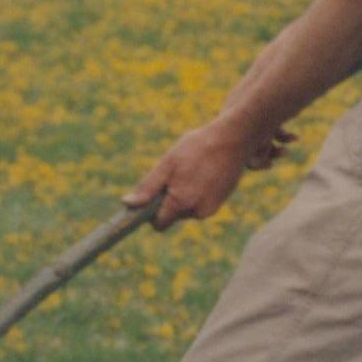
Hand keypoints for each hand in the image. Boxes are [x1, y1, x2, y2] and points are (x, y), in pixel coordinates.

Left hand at [131, 111, 291, 227]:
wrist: (234, 138)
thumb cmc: (197, 148)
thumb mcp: (167, 164)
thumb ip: (147, 188)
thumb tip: (127, 205)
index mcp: (181, 203)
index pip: (159, 224)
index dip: (151, 214)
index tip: (148, 200)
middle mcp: (198, 211)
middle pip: (173, 215)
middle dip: (169, 200)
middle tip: (174, 175)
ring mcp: (212, 207)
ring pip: (187, 209)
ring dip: (184, 195)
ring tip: (191, 171)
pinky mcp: (221, 201)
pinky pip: (200, 203)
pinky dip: (197, 192)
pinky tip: (201, 172)